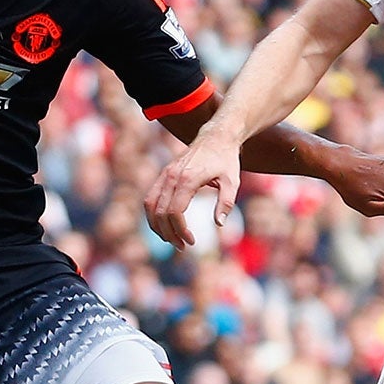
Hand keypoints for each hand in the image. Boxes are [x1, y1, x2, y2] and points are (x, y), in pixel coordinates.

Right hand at [145, 134, 242, 248]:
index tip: (192, 241)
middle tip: (182, 246)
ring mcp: (165, 174)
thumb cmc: (226, 160)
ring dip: (157, 226)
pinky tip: (163, 225)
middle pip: (161, 212)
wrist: (216, 137)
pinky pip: (151, 198)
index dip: (180, 230)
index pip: (175, 211)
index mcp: (188, 178)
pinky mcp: (163, 175)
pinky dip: (153, 214)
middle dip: (169, 233)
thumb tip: (219, 224)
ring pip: (150, 205)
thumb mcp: (233, 181)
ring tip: (171, 239)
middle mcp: (172, 176)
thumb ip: (226, 202)